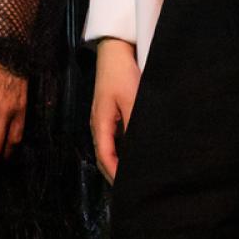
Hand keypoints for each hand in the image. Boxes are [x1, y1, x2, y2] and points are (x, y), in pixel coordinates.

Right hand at [91, 38, 139, 183]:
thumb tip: (141, 150)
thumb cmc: (121, 73)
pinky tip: (134, 152)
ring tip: (133, 175)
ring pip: (108, 147)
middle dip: (115, 173)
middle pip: (104, 156)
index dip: (115, 175)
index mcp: (100, 124)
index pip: (105, 157)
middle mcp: (98, 124)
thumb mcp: (132, 100)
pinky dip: (122, 150)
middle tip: (131, 188)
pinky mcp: (110, 111)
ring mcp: (103, 118)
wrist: (115, 50)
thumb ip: (135, 126)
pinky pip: (113, 138)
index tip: (127, 189)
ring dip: (118, 162)